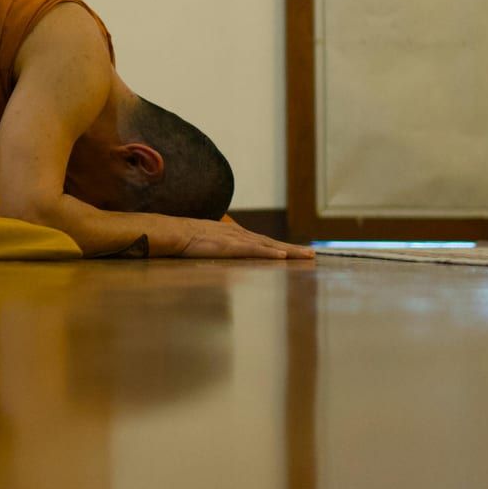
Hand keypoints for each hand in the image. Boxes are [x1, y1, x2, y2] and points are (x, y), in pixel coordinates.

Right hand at [149, 215, 313, 259]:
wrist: (175, 232)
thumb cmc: (187, 240)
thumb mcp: (208, 244)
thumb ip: (219, 249)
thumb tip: (223, 256)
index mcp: (236, 236)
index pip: (263, 242)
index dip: (280, 247)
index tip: (295, 252)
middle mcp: (241, 235)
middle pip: (272, 243)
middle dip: (293, 249)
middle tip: (313, 254)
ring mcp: (237, 240)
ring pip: (269, 246)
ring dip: (289, 251)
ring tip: (307, 255)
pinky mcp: (231, 247)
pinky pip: (255, 250)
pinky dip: (270, 253)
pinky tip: (283, 256)